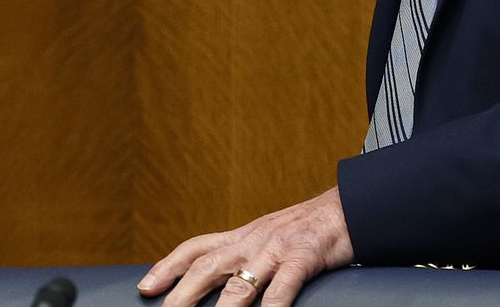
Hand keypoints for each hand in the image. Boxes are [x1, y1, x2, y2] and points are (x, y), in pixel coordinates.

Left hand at [139, 187, 354, 306]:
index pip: (197, 247)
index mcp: (245, 235)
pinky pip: (283, 287)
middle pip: (207, 266)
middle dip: (180, 294)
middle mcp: (255, 240)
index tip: (145, 287)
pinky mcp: (305, 256)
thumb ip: (248, 254)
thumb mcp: (273, 235)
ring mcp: (278, 249)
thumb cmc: (313, 228)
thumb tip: (223, 281)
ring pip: (239, 282)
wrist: (354, 206)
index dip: (167, 266)